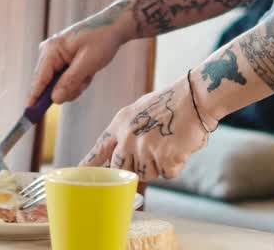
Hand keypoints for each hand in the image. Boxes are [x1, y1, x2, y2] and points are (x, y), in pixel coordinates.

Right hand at [27, 12, 129, 104]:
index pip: (39, 79)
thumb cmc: (101, 40)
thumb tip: (54, 100)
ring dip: (75, 85)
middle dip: (67, 88)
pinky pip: (64, 80)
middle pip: (48, 85)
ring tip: (88, 74)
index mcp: (51, 50)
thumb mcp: (87, 63)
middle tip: (84, 81)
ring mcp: (54, 57)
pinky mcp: (61, 61)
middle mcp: (48, 53)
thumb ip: (69, 82)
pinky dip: (77, 81)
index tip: (28, 115)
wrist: (113, 27)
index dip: (34, 98)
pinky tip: (87, 72)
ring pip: (58, 85)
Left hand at [80, 76, 211, 182]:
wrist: (194, 99)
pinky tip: (179, 148)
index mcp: (120, 124)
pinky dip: (174, 166)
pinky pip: (167, 174)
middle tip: (151, 151)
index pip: (98, 149)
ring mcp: (145, 150)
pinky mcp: (164, 159)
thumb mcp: (139, 111)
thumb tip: (119, 152)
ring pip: (146, 174)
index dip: (89, 164)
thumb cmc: (170, 103)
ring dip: (157, 166)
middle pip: (122, 167)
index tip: (79, 174)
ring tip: (168, 144)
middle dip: (135, 165)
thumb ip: (126, 132)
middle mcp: (129, 138)